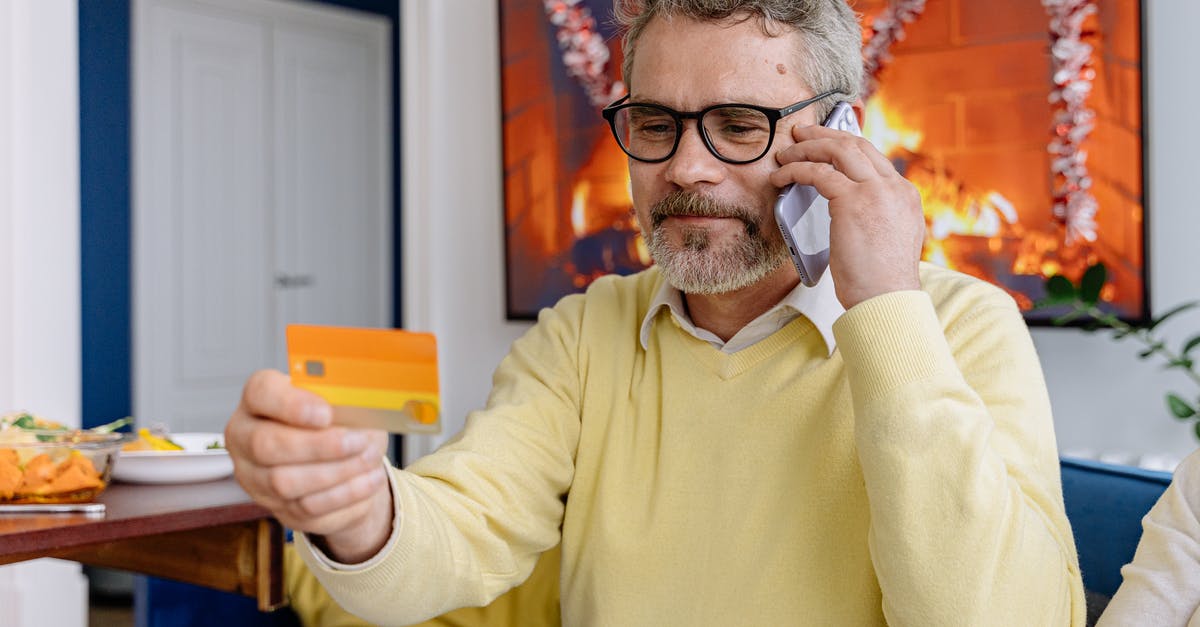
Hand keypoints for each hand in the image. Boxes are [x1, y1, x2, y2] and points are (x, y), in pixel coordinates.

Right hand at [226, 369, 392, 562]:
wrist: (347, 459)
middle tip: (357, 442)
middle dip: (318, 446)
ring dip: (335, 472)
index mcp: (259, 398)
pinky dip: (345, 494)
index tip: (326, 414)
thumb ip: (344, 402)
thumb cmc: (341, 419)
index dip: (291, 405)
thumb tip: (358, 413)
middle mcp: (245, 437)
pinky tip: (370, 479)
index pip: (261, 392)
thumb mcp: (347, 402)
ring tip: (369, 459)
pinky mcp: (277, 508)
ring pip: (284, 482)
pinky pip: (307, 507)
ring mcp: (255, 477)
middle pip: (265, 445)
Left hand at [771, 123, 924, 308]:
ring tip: (785, 153)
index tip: (825, 144)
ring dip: (806, 148)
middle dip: (824, 135)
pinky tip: (781, 177)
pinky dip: (796, 170)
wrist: (887, 299)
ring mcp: (876, 191)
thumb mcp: (888, 240)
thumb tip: (852, 212)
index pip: (873, 157)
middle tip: (801, 135)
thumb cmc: (881, 282)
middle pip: (856, 144)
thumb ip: (877, 217)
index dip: (845, 145)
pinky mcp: (853, 201)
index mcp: (905, 195)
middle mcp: (894, 187)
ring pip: (838, 150)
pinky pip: (818, 172)